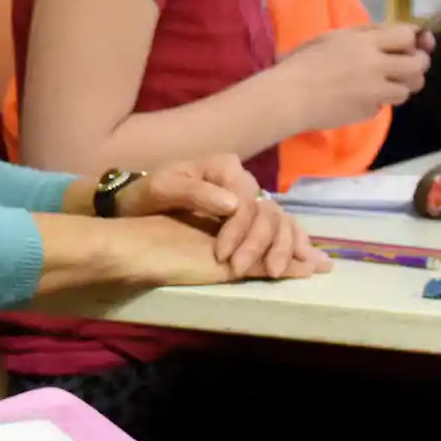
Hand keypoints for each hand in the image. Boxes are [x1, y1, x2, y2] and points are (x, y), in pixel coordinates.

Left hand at [113, 155, 324, 279]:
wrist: (135, 202)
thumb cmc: (144, 195)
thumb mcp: (160, 189)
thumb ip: (195, 193)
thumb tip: (234, 206)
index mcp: (223, 168)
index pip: (245, 201)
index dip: (239, 230)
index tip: (223, 256)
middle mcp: (242, 180)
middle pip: (266, 212)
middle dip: (259, 244)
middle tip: (242, 270)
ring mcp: (248, 197)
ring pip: (280, 220)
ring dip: (283, 247)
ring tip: (278, 272)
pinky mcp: (249, 215)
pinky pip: (280, 227)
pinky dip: (293, 243)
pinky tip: (305, 261)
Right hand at [273, 23, 431, 132]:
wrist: (287, 97)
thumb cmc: (301, 63)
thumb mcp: (331, 38)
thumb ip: (364, 34)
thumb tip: (392, 33)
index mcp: (364, 43)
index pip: (408, 36)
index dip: (412, 40)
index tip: (407, 45)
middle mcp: (375, 65)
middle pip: (418, 64)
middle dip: (417, 64)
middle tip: (407, 67)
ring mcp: (375, 91)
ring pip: (408, 89)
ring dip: (400, 86)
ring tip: (385, 85)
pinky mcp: (369, 111)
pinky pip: (384, 105)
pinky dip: (376, 102)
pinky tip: (358, 99)